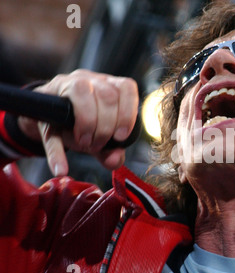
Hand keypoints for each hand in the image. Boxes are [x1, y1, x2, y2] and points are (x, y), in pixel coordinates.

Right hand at [18, 69, 138, 175]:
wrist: (46, 115)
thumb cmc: (81, 123)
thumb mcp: (99, 137)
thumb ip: (111, 151)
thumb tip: (114, 160)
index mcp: (110, 85)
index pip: (126, 88)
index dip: (128, 113)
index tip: (120, 137)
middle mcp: (91, 79)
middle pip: (107, 95)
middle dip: (106, 127)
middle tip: (97, 145)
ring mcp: (67, 82)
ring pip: (82, 91)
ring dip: (87, 123)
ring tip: (85, 143)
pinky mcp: (44, 95)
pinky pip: (51, 115)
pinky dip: (57, 150)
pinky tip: (61, 167)